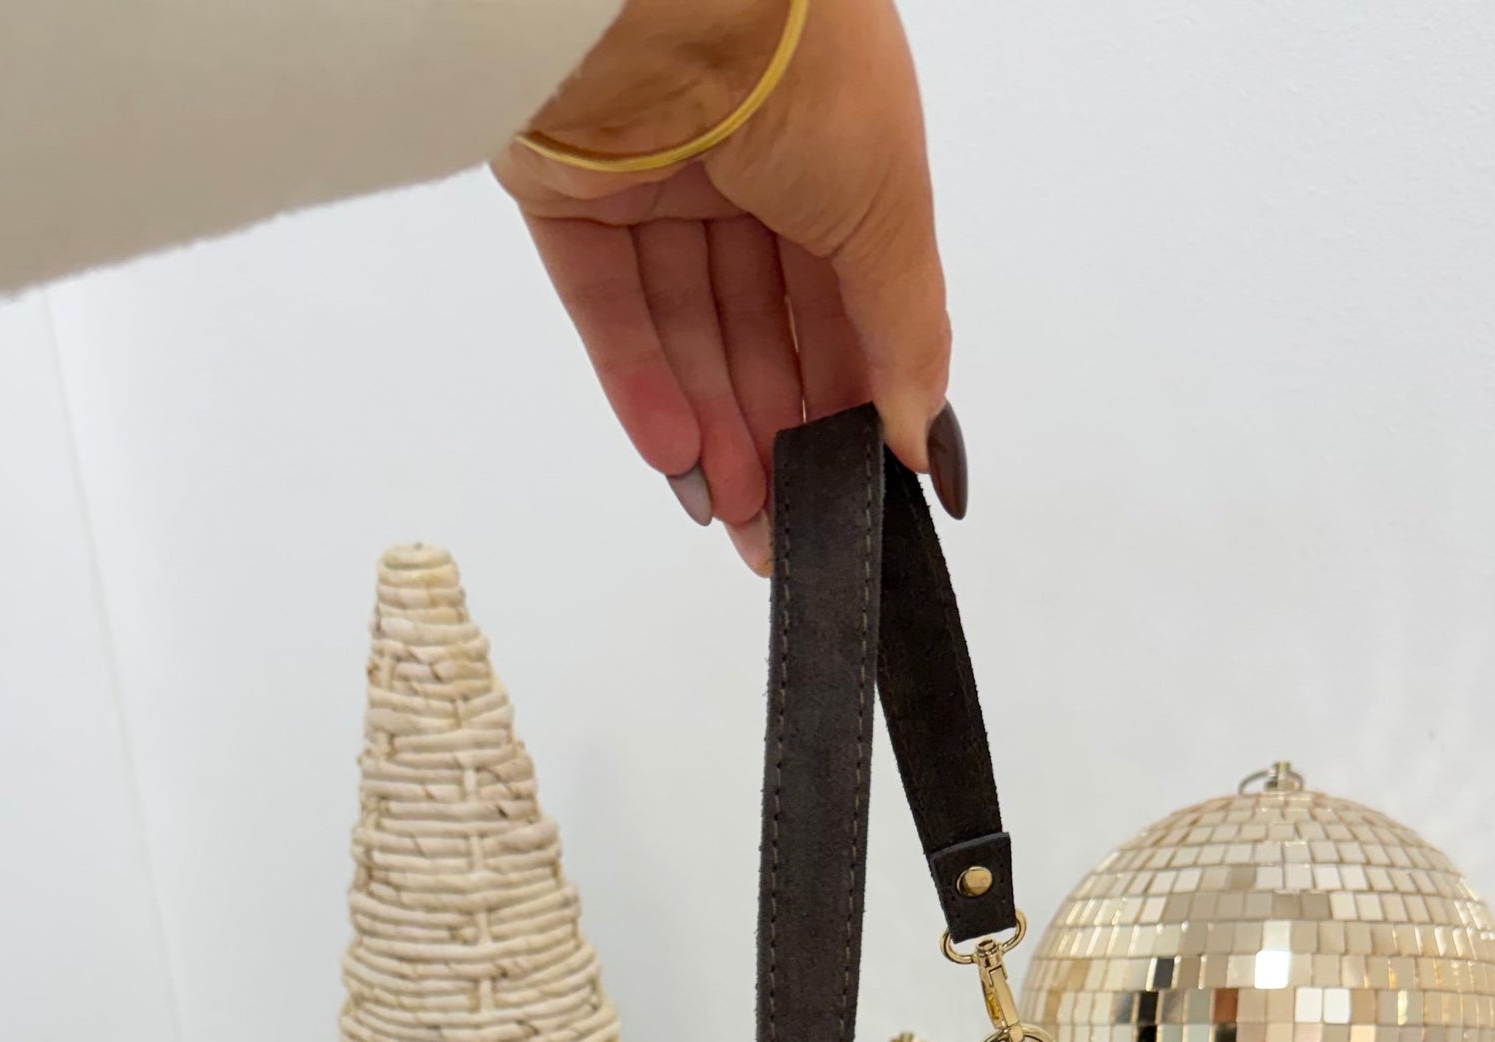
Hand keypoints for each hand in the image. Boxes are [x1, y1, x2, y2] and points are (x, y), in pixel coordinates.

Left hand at [492, 0, 958, 571]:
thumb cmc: (804, 64)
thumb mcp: (889, 212)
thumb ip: (906, 333)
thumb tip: (922, 435)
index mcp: (835, 153)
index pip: (842, 299)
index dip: (849, 393)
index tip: (859, 480)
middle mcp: (746, 161)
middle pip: (758, 325)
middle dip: (774, 431)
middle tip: (786, 525)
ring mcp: (655, 177)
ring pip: (684, 328)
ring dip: (712, 428)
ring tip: (738, 515)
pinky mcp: (572, 189)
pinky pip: (608, 305)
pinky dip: (641, 387)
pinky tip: (679, 461)